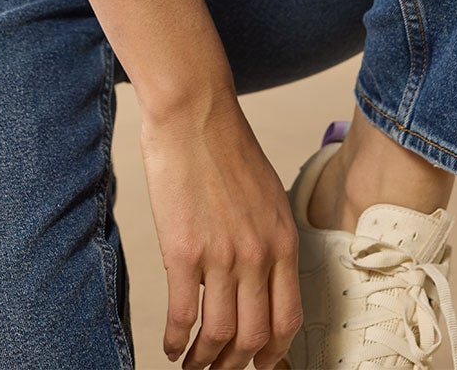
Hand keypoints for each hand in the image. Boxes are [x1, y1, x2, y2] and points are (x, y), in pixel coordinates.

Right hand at [141, 85, 301, 369]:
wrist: (195, 111)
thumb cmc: (226, 145)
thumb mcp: (267, 194)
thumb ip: (268, 237)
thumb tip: (261, 277)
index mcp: (283, 240)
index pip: (287, 319)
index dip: (273, 353)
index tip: (260, 366)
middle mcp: (258, 255)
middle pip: (253, 337)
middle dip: (235, 367)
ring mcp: (221, 256)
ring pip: (218, 336)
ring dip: (203, 362)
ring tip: (191, 367)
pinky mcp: (182, 251)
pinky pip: (182, 315)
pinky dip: (175, 340)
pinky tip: (169, 345)